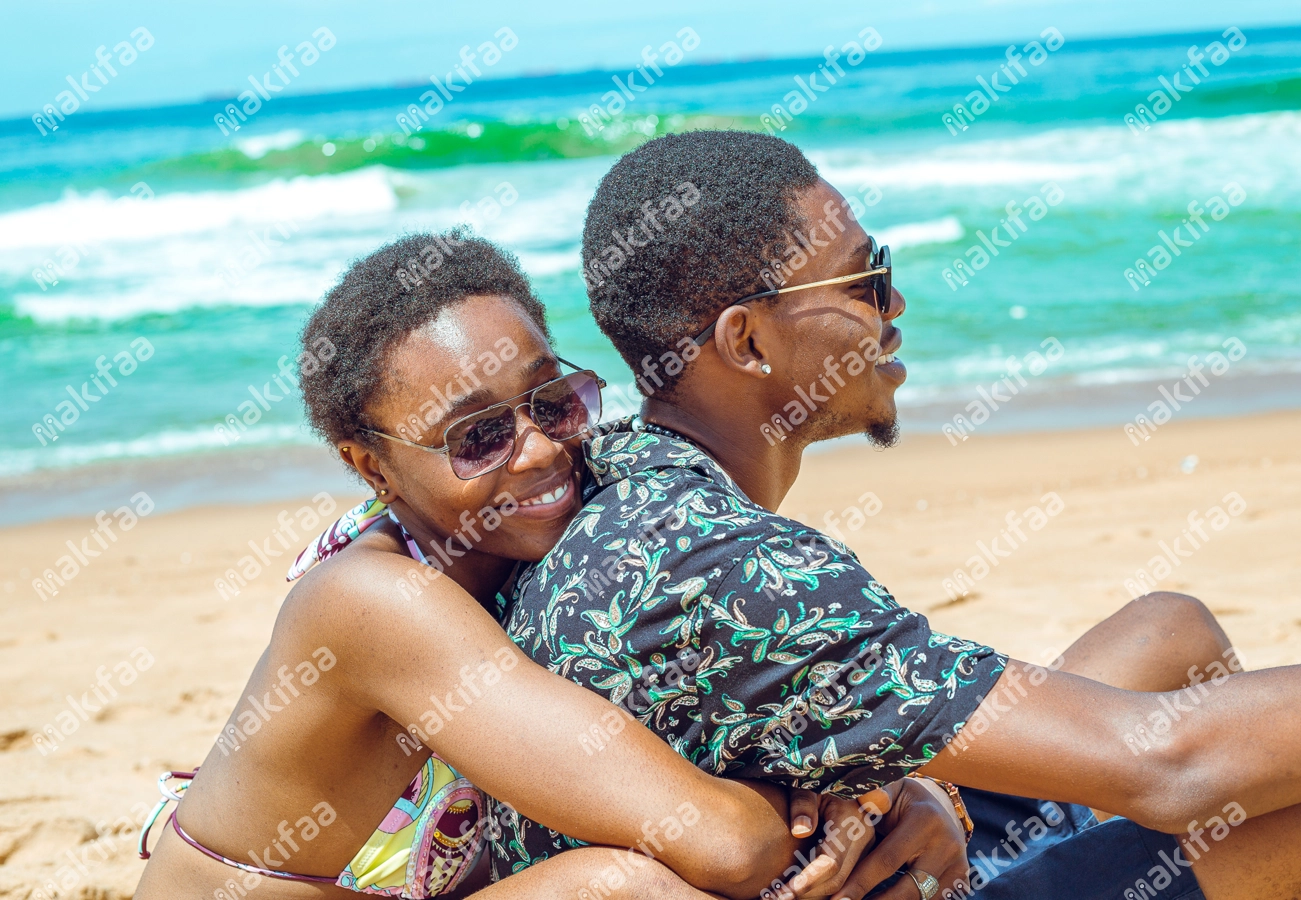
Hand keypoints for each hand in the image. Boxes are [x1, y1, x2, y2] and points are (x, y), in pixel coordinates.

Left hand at [776, 788, 888, 898]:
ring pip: (840, 886)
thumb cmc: (818, 781)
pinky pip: (841, 880)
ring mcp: (865, 849)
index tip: (783, 892)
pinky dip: (819, 890)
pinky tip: (796, 893)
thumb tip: (800, 831)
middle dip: (805, 895)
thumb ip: (802, 802)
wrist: (843, 778)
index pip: (831, 862)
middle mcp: (863, 838)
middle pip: (836, 881)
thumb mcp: (807, 784)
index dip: (807, 880)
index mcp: (851, 820)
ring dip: (811, 896)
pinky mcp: (860, 856)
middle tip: (772, 899)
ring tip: (779, 897)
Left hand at [824, 778, 969, 899]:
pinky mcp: (961, 882)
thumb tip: (865, 800)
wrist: (941, 805)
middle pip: (908, 890)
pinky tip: (884, 899)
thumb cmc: (904, 800)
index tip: (838, 898)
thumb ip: (875, 795)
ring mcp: (958, 866)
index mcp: (925, 820)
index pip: (887, 860)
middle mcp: (947, 845)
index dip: (860, 882)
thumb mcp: (891, 789)